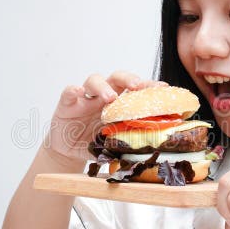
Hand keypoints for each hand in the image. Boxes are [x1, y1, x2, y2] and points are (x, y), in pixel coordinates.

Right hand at [44, 71, 167, 162]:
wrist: (69, 150)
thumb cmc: (95, 141)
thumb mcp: (114, 142)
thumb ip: (130, 141)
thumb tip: (153, 149)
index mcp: (119, 103)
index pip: (135, 90)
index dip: (149, 86)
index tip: (163, 87)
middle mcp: (103, 96)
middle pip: (117, 78)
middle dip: (129, 79)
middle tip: (137, 86)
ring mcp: (85, 98)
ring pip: (94, 81)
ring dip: (103, 86)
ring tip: (109, 97)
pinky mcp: (67, 104)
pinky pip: (69, 92)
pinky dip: (72, 90)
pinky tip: (77, 91)